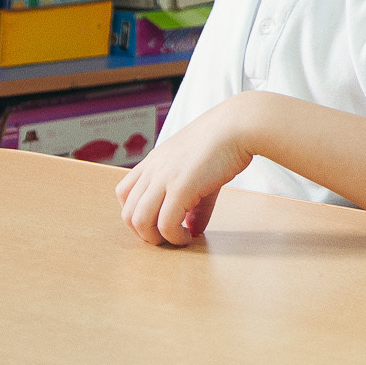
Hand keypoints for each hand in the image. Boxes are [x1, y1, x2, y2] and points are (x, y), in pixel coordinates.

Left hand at [115, 93, 259, 244]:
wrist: (240, 124)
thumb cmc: (224, 141)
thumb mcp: (200, 171)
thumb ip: (194, 202)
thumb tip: (194, 229)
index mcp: (154, 160)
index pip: (124, 193)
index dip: (136, 214)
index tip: (157, 223)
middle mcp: (153, 169)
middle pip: (127, 213)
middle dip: (143, 234)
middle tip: (166, 238)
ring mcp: (165, 178)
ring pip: (139, 222)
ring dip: (155, 239)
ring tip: (177, 239)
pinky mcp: (181, 187)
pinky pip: (166, 224)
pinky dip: (175, 237)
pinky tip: (189, 236)